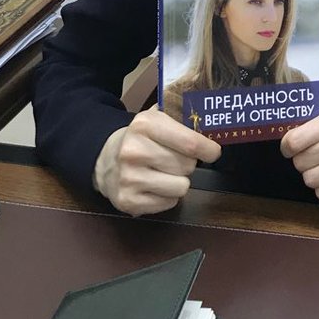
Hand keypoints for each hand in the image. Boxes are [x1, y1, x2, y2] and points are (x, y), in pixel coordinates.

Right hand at [93, 106, 220, 215]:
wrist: (105, 160)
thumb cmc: (141, 138)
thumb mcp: (156, 117)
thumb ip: (181, 115)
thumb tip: (212, 120)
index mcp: (145, 125)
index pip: (190, 142)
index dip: (208, 149)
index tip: (213, 152)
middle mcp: (135, 151)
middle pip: (188, 166)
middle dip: (188, 163)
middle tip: (176, 158)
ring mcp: (129, 178)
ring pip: (181, 187)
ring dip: (179, 181)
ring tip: (165, 172)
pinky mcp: (128, 201)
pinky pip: (169, 203)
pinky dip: (167, 196)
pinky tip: (154, 185)